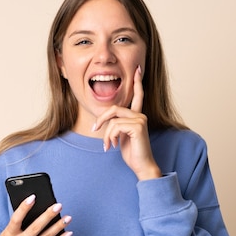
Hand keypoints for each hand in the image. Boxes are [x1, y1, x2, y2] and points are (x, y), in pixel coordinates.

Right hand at [0, 195, 71, 235]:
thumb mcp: (5, 234)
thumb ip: (17, 225)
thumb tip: (35, 210)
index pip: (16, 219)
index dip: (24, 208)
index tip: (33, 197)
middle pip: (36, 228)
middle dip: (48, 216)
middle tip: (58, 205)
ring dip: (59, 226)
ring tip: (68, 217)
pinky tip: (68, 232)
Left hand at [93, 65, 161, 179]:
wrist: (141, 166)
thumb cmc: (132, 153)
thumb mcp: (121, 136)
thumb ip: (117, 125)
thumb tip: (105, 122)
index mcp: (137, 116)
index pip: (137, 96)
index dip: (137, 82)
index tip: (137, 69)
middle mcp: (140, 115)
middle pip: (114, 108)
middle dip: (101, 118)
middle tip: (94, 128)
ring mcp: (140, 120)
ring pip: (112, 120)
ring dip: (106, 134)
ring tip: (108, 145)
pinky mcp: (138, 127)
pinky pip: (115, 126)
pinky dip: (110, 137)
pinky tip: (113, 146)